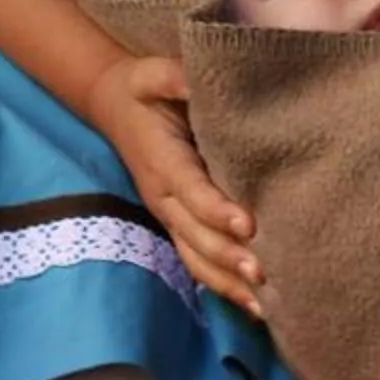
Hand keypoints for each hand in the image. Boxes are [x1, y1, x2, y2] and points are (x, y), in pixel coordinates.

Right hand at [85, 53, 261, 316]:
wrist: (115, 106)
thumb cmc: (144, 88)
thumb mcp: (153, 73)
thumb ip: (173, 78)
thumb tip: (195, 81)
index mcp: (162, 160)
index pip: (191, 190)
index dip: (216, 209)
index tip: (248, 223)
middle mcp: (165, 196)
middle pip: (195, 235)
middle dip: (228, 256)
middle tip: (264, 272)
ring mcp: (170, 215)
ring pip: (196, 258)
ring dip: (227, 281)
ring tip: (262, 301)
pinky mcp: (179, 224)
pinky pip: (198, 261)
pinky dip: (223, 285)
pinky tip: (255, 306)